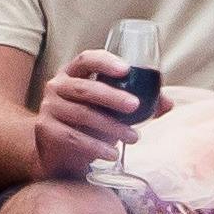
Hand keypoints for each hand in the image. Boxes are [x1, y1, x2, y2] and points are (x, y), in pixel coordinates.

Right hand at [33, 52, 145, 177]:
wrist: (56, 152)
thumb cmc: (88, 123)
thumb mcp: (109, 109)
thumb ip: (136, 102)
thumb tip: (167, 104)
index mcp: (73, 73)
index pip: (86, 59)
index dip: (105, 61)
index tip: (127, 69)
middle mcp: (57, 86)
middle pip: (84, 88)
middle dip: (112, 96)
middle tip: (135, 106)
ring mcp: (49, 108)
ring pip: (82, 114)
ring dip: (110, 127)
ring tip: (134, 137)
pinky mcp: (45, 130)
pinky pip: (73, 137)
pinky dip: (95, 146)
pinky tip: (113, 154)